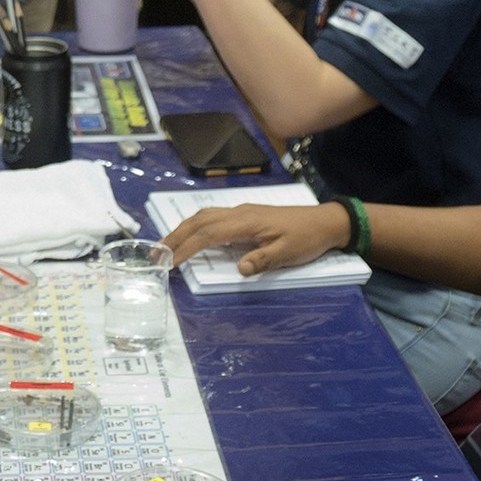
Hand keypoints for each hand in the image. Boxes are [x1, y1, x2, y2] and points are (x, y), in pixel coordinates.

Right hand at [161, 202, 350, 275]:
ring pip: (203, 216)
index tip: (169, 263)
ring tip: (166, 247)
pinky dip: (195, 226)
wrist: (325, 222)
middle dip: (174, 237)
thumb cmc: (307, 239)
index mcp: (246, 222)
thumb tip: (238, 269)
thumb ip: (262, 260)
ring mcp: (241, 212)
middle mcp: (239, 213)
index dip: (186, 248)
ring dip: (182, 230)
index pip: (207, 234)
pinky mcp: (245, 215)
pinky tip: (191, 236)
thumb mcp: (288, 254)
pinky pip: (212, 217)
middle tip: (155, 255)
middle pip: (198, 221)